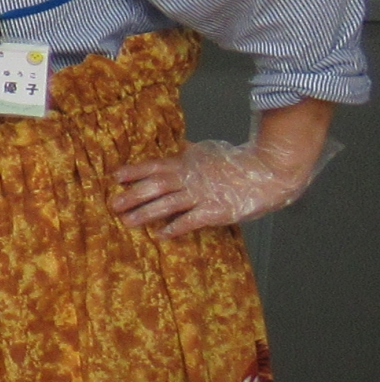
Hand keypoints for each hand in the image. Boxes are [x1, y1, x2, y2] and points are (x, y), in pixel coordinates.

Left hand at [111, 139, 320, 236]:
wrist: (270, 170)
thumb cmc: (240, 161)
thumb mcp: (212, 152)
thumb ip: (193, 153)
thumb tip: (180, 146)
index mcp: (188, 163)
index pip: (155, 165)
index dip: (134, 171)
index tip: (114, 176)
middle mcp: (190, 178)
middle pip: (155, 186)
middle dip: (132, 195)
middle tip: (112, 204)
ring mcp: (202, 195)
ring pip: (167, 204)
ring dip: (146, 213)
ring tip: (128, 221)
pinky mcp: (215, 210)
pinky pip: (190, 221)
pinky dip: (175, 228)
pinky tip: (161, 235)